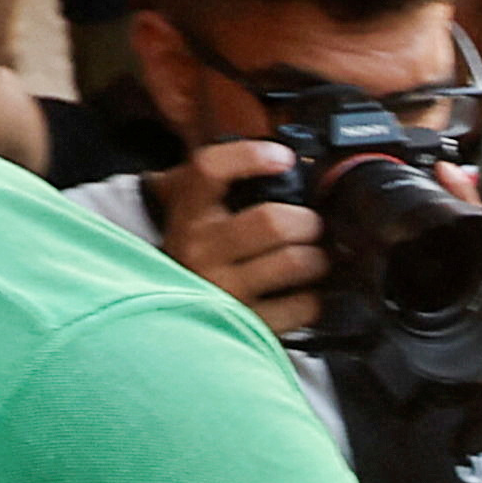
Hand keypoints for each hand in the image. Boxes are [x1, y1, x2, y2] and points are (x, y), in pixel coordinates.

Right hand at [165, 137, 325, 339]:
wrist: (164, 313)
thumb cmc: (197, 253)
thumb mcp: (194, 210)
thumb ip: (223, 180)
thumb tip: (283, 158)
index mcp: (189, 213)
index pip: (210, 170)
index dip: (250, 157)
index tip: (282, 158)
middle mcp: (201, 249)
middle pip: (272, 222)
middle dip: (307, 221)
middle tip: (313, 225)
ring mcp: (223, 290)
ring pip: (293, 262)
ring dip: (317, 258)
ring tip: (314, 258)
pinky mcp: (247, 324)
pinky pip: (302, 305)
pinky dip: (314, 297)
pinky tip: (304, 292)